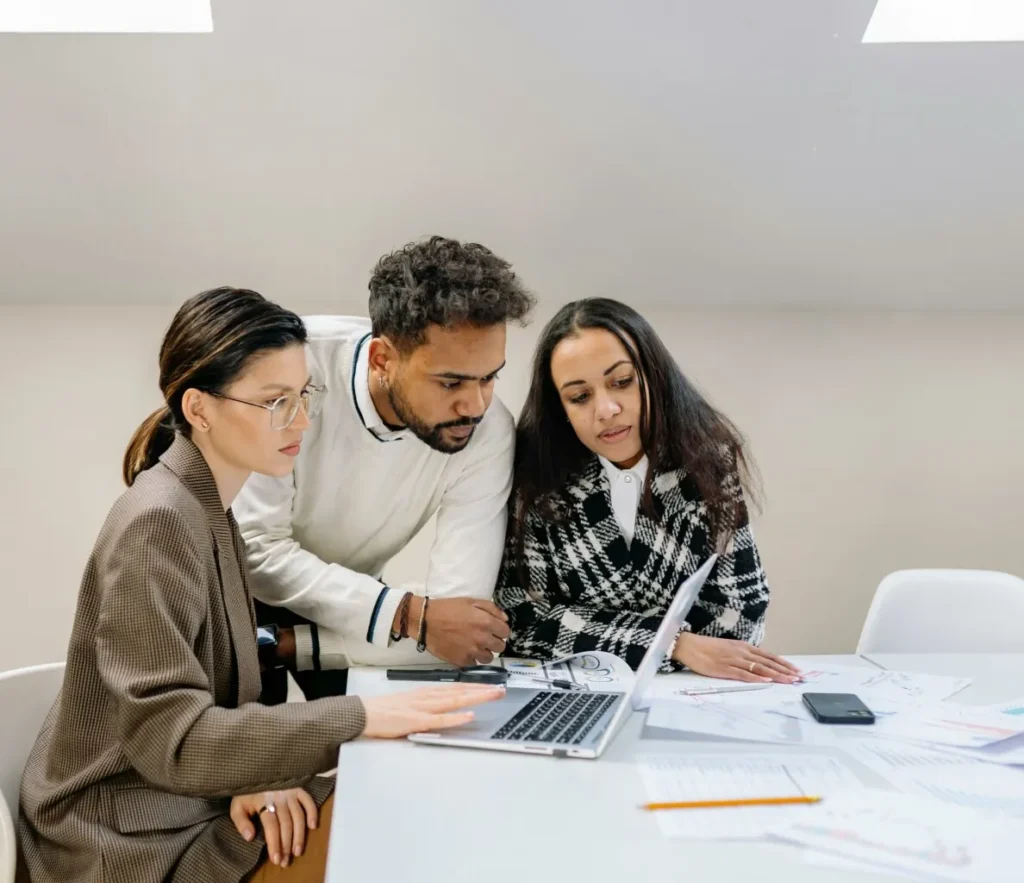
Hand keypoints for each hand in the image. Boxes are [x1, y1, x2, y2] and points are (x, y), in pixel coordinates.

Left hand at [229, 788, 317, 867]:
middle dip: (287, 844)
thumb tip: (250, 837)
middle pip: (286, 824)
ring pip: (298, 816)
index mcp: (263, 801)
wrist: (255, 770)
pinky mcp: (298, 788)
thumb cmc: (246, 792)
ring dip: (300, 835)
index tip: (276, 859)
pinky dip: (312, 812)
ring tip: (298, 851)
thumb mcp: (237, 806)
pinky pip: (308, 800)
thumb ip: (241, 822)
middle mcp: (279, 797)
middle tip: (287, 861)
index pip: (271, 826)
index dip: (275, 843)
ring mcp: (290, 792)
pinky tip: (313, 826)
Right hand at [362, 683, 504, 737]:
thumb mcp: (412, 703)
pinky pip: (439, 720)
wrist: (362, 713)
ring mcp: (423, 708)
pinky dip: (455, 718)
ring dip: (475, 697)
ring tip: (493, 695)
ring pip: (454, 701)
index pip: (457, 688)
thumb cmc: (385, 710)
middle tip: (502, 690)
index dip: (477, 686)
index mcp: (427, 693)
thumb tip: (447, 707)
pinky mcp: (415, 721)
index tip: (494, 686)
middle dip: (483, 690)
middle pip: (461, 691)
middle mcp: (428, 696)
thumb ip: (429, 705)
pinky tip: (468, 716)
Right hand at [406, 597, 510, 665]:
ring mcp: (472, 652)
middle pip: (500, 647)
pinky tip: (465, 651)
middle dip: (495, 641)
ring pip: (489, 658)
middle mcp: (482, 639)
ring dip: (485, 652)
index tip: (494, 629)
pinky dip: (472, 658)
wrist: (425, 621)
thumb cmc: (448, 608)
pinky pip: (474, 664)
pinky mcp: (461, 662)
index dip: (500, 630)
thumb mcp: (471, 601)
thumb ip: (492, 609)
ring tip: (476, 646)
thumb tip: (505, 620)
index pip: (506, 632)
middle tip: (485, 637)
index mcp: (486, 622)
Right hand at [672, 633, 801, 683]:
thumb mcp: (728, 648)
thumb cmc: (706, 648)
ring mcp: (733, 660)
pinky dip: (756, 677)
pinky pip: (743, 674)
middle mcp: (741, 652)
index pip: (768, 656)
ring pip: (759, 668)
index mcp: (743, 647)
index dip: (783, 663)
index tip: (796, 670)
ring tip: (789, 681)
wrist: (688, 645)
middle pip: (768, 662)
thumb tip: (755, 663)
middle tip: (799, 678)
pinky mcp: (724, 669)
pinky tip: (766, 681)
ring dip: (776, 675)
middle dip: (785, 671)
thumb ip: (742, 655)